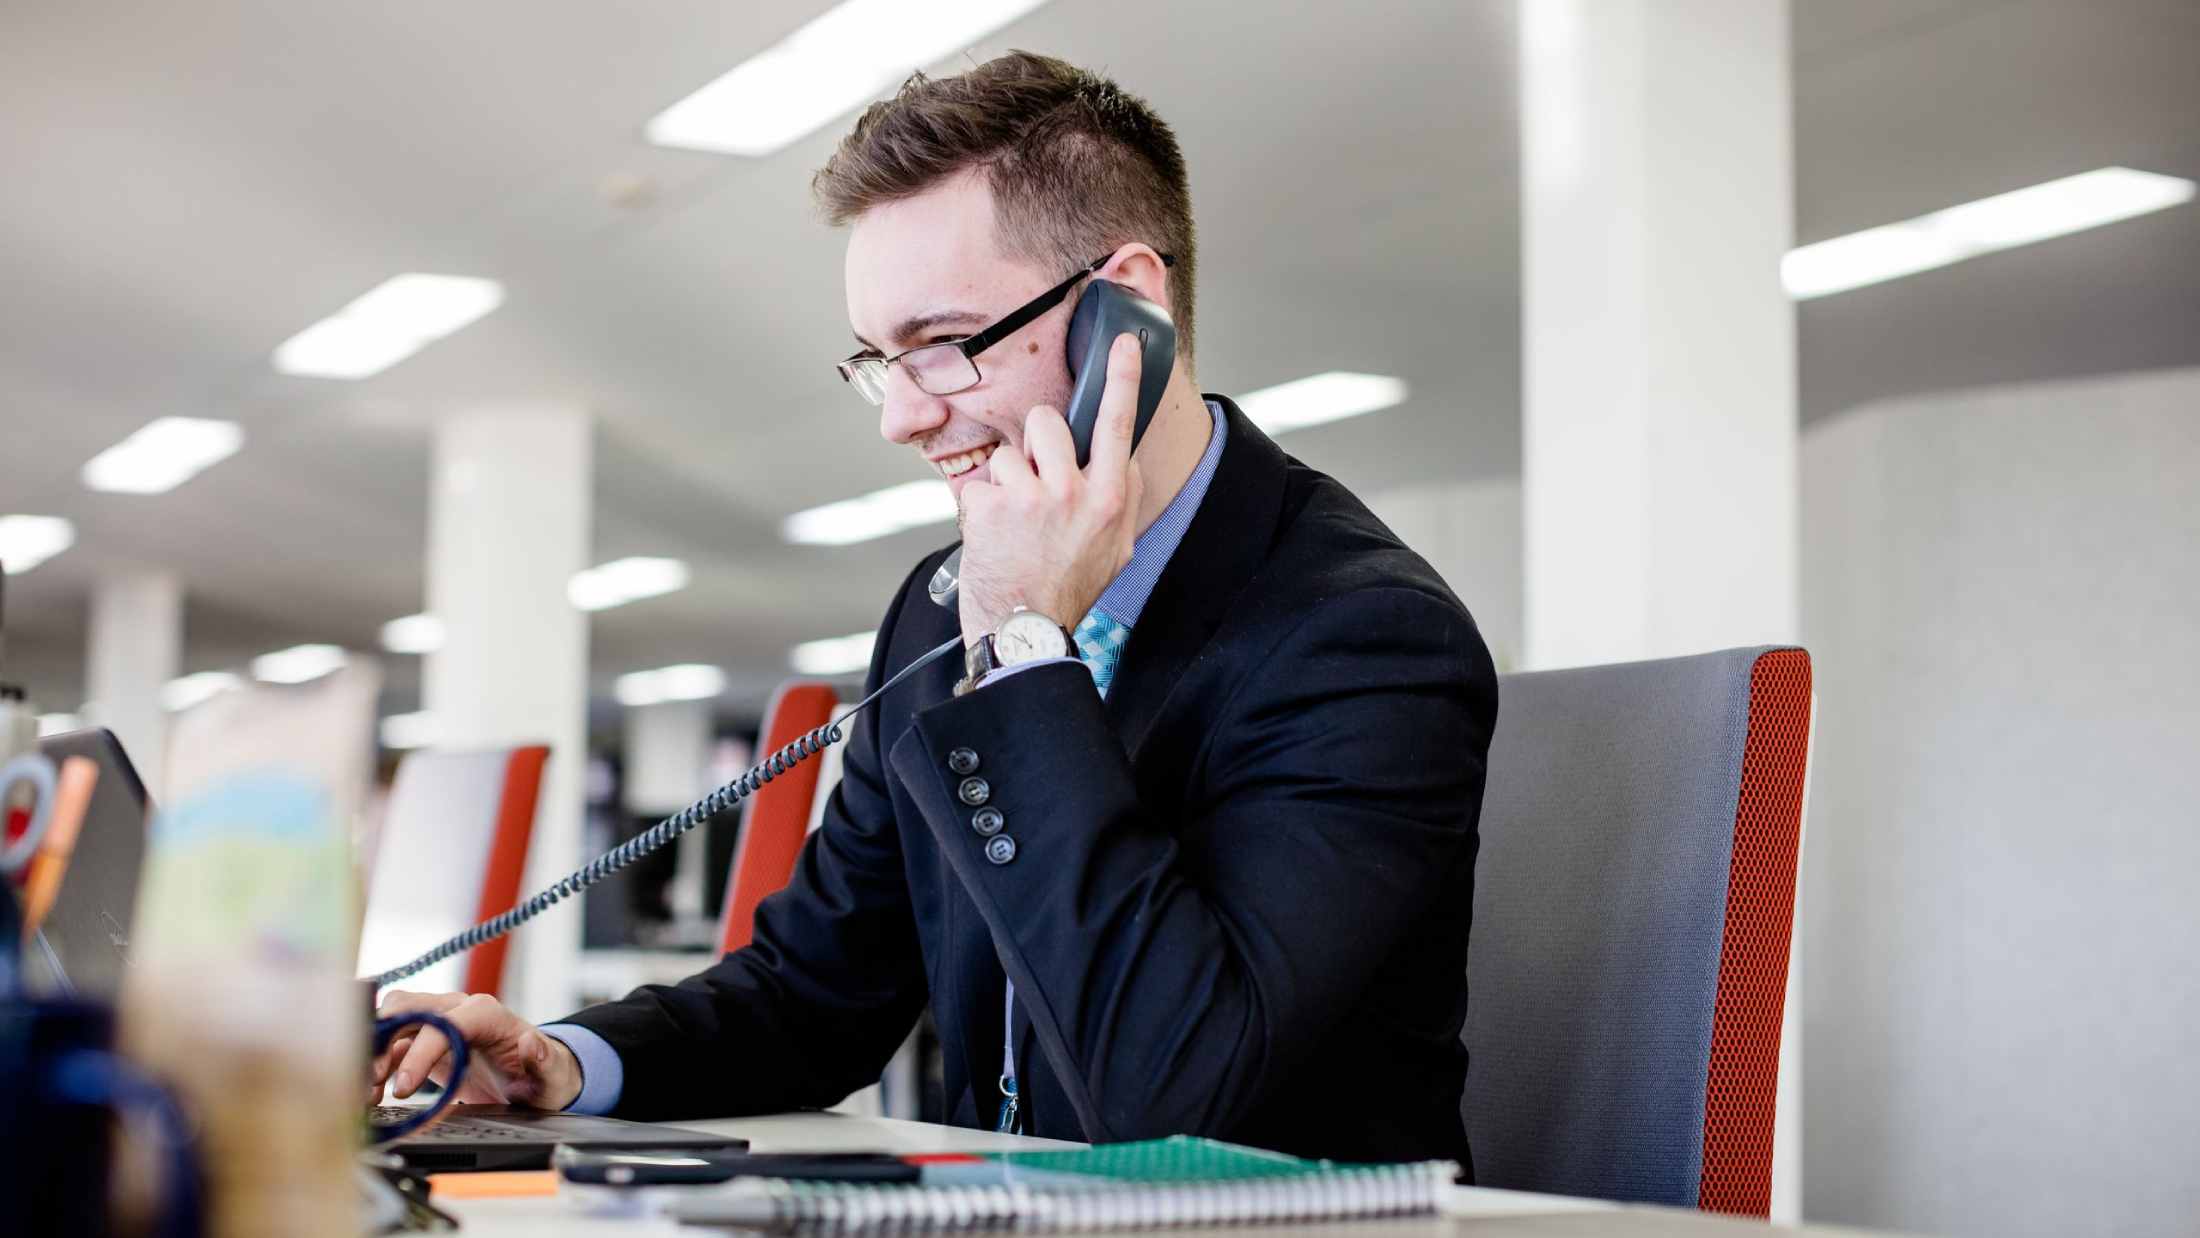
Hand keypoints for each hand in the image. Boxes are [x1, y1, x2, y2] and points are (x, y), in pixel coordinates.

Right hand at [368, 990, 584, 1111]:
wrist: (535, 1079)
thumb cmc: (542, 1075)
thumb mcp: (550, 1075)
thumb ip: (544, 1060)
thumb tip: (531, 1041)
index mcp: (486, 1013)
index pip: (444, 1022)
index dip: (420, 1053)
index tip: (405, 1088)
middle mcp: (458, 1009)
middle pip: (408, 1008)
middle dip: (384, 1043)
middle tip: (373, 1085)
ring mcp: (439, 1021)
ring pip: (393, 1020)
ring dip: (375, 1052)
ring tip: (369, 1092)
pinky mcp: (426, 1040)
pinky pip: (393, 1041)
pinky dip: (378, 1062)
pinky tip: (374, 1090)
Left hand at [956, 333, 1146, 644]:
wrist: (1026, 631)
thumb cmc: (1069, 591)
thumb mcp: (1117, 548)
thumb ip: (1119, 498)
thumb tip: (1119, 460)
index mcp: (1108, 499)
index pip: (1117, 423)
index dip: (1121, 377)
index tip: (1124, 342)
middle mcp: (1071, 492)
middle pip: (1048, 422)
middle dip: (1035, 441)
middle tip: (1035, 477)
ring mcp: (1029, 498)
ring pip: (1008, 453)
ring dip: (1006, 480)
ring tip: (1013, 520)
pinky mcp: (990, 507)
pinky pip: (981, 484)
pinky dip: (981, 508)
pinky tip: (994, 536)